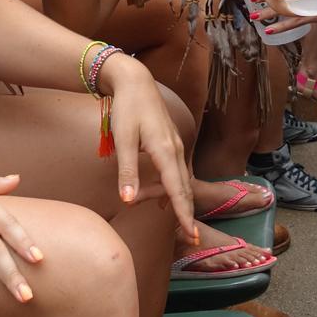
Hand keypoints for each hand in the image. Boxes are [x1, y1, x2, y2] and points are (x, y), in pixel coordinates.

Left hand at [99, 54, 196, 241]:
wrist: (134, 81)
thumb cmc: (127, 108)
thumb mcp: (123, 140)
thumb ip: (127, 171)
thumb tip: (128, 200)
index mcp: (166, 151)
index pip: (178, 190)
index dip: (184, 214)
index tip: (193, 235)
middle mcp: (176, 150)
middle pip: (181, 188)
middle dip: (178, 210)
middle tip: (173, 229)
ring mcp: (176, 145)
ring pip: (177, 179)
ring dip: (165, 195)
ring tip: (139, 200)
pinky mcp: (171, 142)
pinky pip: (174, 170)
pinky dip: (167, 185)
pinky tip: (158, 193)